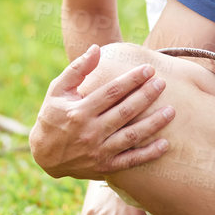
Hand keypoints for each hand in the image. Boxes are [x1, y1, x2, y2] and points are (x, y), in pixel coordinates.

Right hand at [28, 45, 174, 179]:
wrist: (43, 156)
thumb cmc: (52, 117)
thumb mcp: (57, 91)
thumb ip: (77, 69)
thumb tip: (96, 48)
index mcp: (79, 111)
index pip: (112, 92)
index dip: (132, 79)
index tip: (149, 69)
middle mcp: (89, 132)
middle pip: (125, 112)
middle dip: (146, 96)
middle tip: (162, 84)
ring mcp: (98, 151)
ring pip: (131, 136)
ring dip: (153, 124)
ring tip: (171, 111)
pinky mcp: (104, 166)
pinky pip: (129, 161)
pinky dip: (148, 154)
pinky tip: (165, 143)